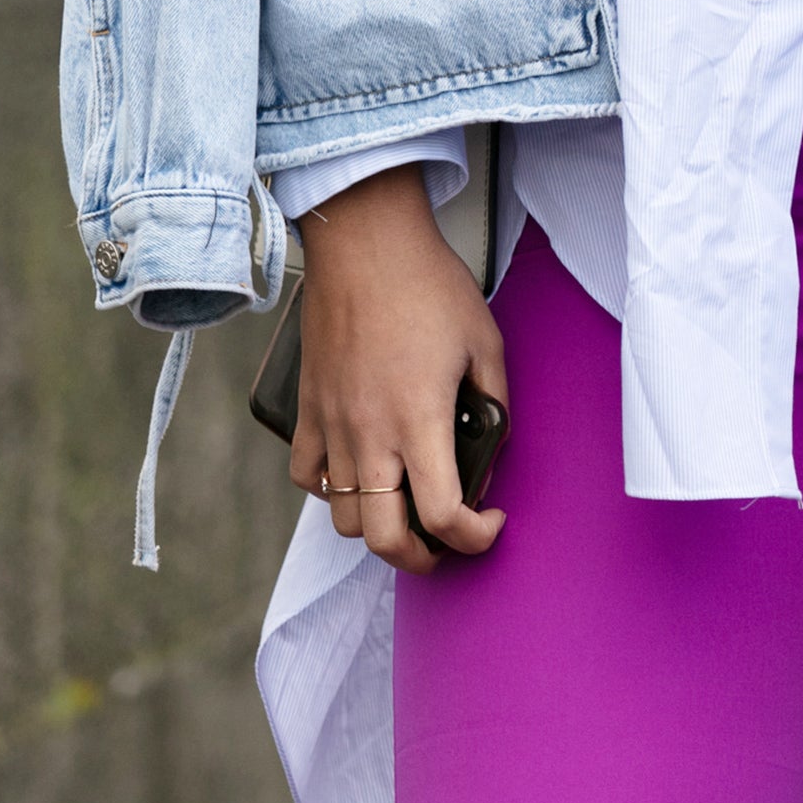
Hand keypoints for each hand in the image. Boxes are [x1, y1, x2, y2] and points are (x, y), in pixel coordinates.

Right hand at [289, 164, 507, 574]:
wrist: (366, 243)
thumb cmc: (429, 285)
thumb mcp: (485, 340)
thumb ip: (495, 401)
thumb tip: (493, 445)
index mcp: (419, 421)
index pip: (444, 515)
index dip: (475, 538)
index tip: (491, 522)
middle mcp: (370, 435)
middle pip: (384, 540)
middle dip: (422, 559)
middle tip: (446, 543)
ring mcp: (332, 425)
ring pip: (344, 518)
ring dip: (378, 527)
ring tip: (405, 508)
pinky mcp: (307, 408)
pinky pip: (308, 476)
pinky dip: (332, 491)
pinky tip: (359, 473)